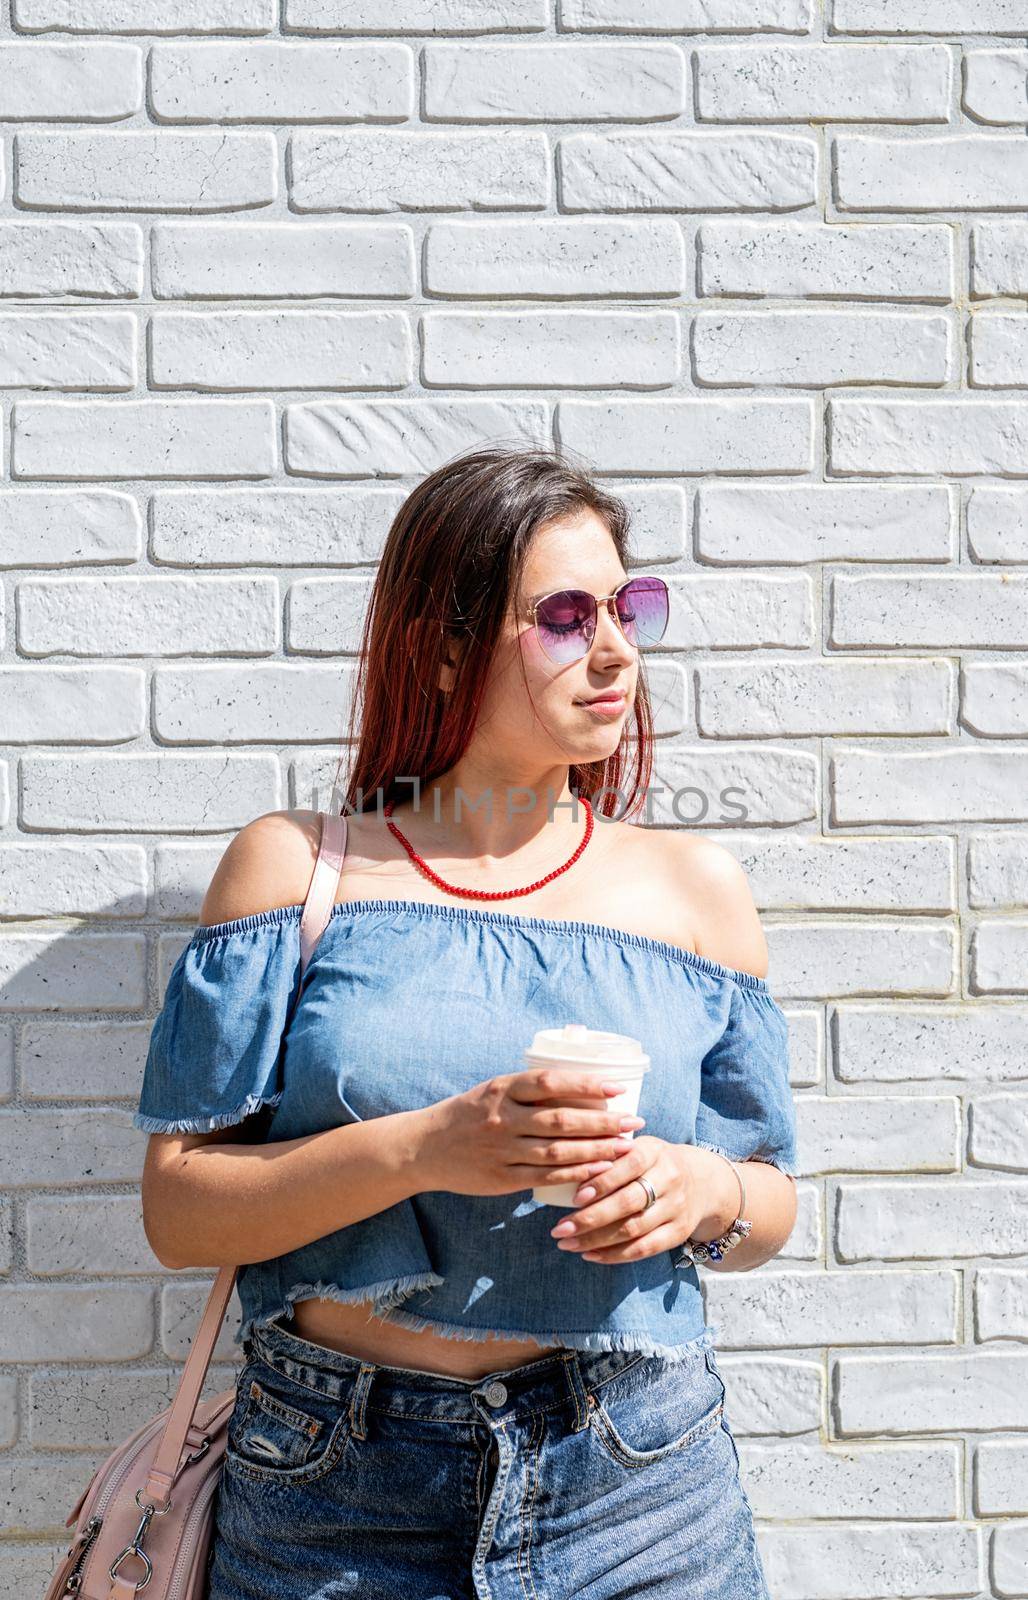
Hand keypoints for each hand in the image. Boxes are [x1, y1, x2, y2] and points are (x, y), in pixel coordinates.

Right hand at [414, 1067, 646, 1198]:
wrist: (425, 1147)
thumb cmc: (468, 1114)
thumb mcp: (493, 1090)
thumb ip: (529, 1089)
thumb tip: (581, 1085)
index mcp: (502, 1089)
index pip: (550, 1083)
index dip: (587, 1084)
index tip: (618, 1089)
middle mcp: (502, 1118)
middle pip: (562, 1120)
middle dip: (603, 1122)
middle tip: (634, 1122)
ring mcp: (501, 1150)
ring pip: (558, 1151)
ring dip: (596, 1150)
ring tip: (625, 1148)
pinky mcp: (501, 1178)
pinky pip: (544, 1178)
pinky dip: (574, 1175)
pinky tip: (597, 1171)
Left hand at [548, 1138, 738, 1263]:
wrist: (703, 1181)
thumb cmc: (653, 1162)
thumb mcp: (638, 1147)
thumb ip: (609, 1154)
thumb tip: (567, 1169)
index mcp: (656, 1151)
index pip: (628, 1165)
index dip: (602, 1182)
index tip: (573, 1197)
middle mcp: (670, 1179)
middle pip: (628, 1202)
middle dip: (590, 1218)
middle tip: (559, 1229)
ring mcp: (677, 1208)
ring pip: (634, 1229)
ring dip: (596, 1240)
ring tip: (567, 1244)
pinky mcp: (679, 1232)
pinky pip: (645, 1248)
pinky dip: (615, 1255)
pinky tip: (589, 1254)